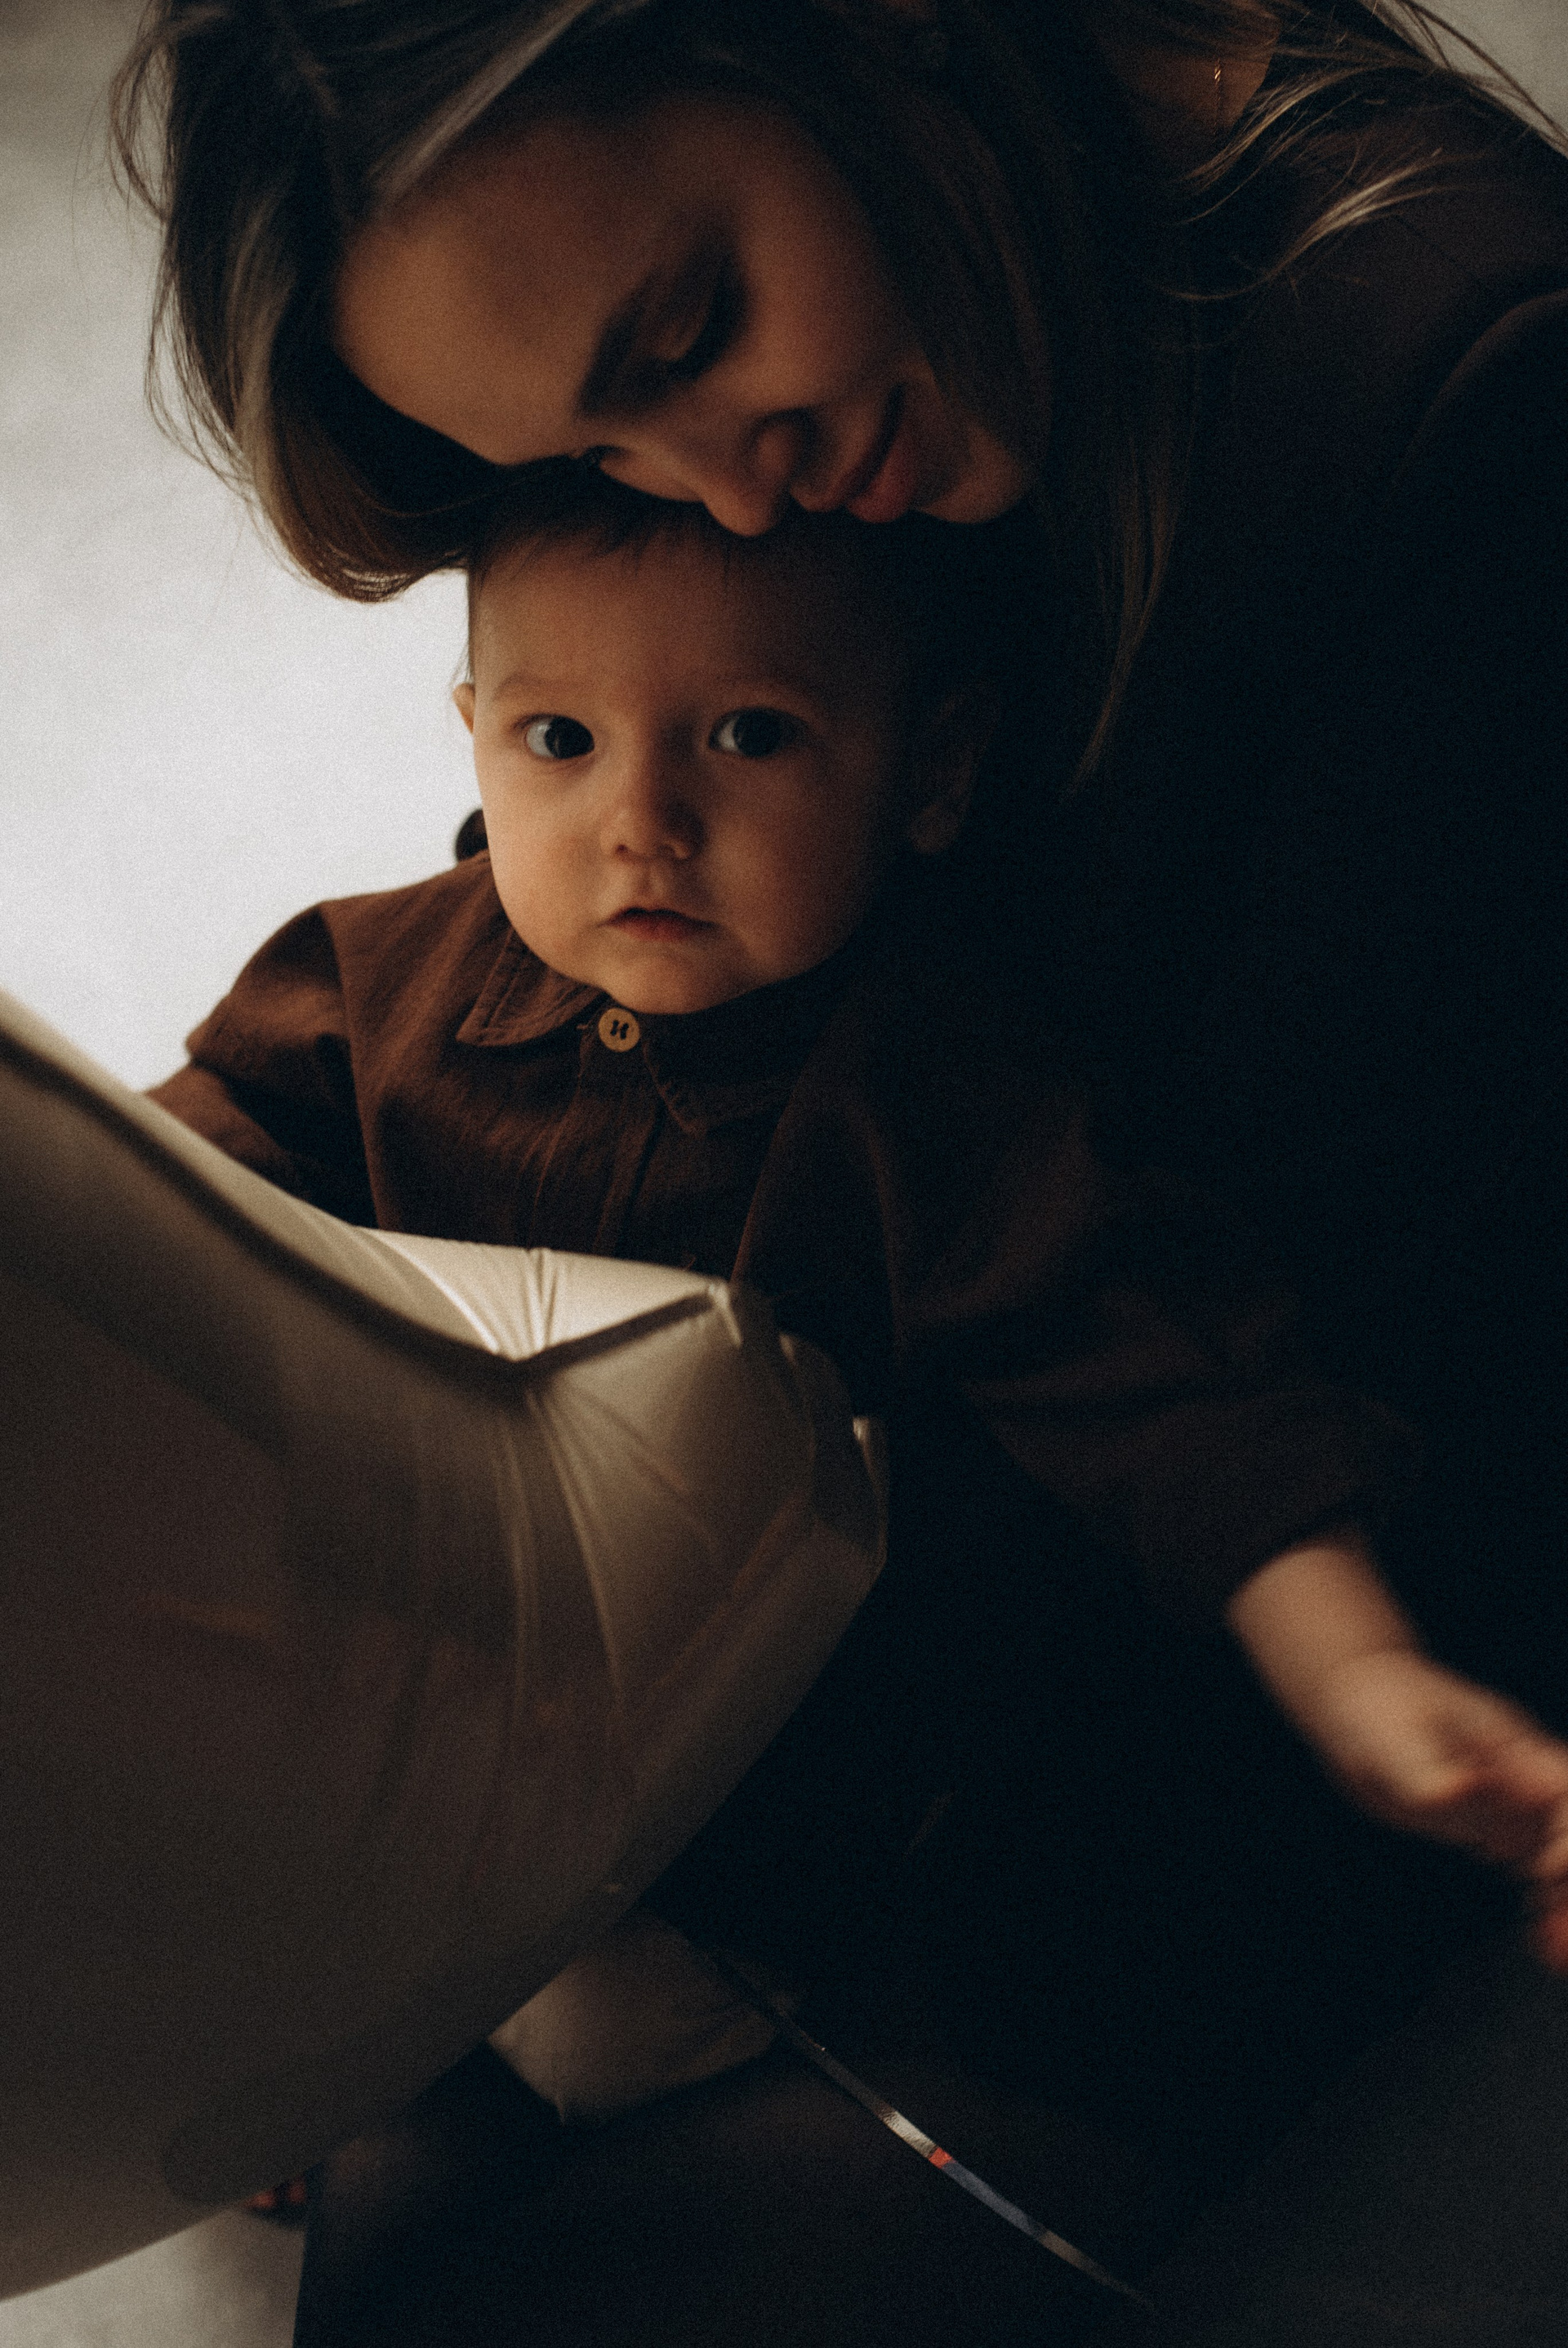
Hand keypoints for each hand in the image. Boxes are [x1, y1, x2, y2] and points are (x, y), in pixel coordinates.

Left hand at [1227, 1535, 1567, 1970]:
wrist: (1355, 1701)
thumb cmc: (1376, 1708)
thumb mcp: (1392, 1740)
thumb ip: (1425, 1773)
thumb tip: (1460, 1791)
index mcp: (1514, 1751)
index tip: (1543, 1870)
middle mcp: (1523, 1780)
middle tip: (1553, 1935)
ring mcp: (1512, 1804)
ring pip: (1560, 1853)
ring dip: (1563, 1895)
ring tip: (1550, 1943)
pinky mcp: (1492, 1825)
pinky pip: (1537, 1863)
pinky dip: (1547, 1895)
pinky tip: (1541, 1931)